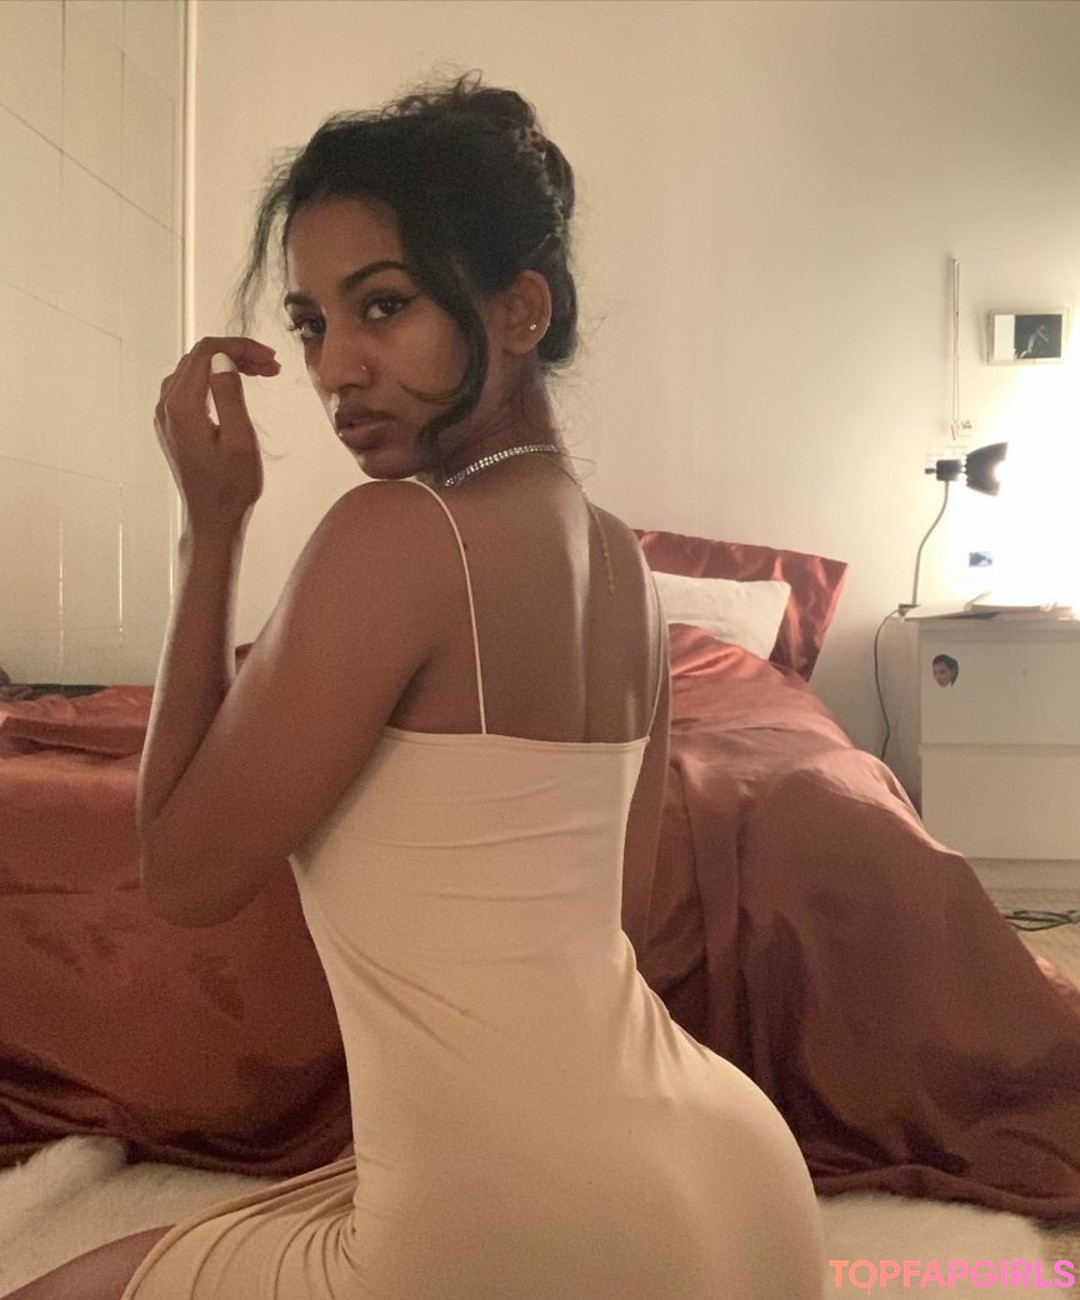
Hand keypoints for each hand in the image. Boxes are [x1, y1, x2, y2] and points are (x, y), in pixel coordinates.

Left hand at [155, 337, 280, 532]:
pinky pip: (189, 387)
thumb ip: (229, 394)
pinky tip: (235, 388)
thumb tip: (222, 358)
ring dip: (225, 365)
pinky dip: (214, 380)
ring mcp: (166, 415)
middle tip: (271, 366)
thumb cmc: (231, 488)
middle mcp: (167, 406)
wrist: (211, 520)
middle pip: (198, 357)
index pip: (207, 352)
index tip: (270, 359)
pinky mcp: (172, 425)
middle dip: (236, 354)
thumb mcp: (240, 440)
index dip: (240, 347)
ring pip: (193, 370)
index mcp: (183, 406)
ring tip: (259, 374)